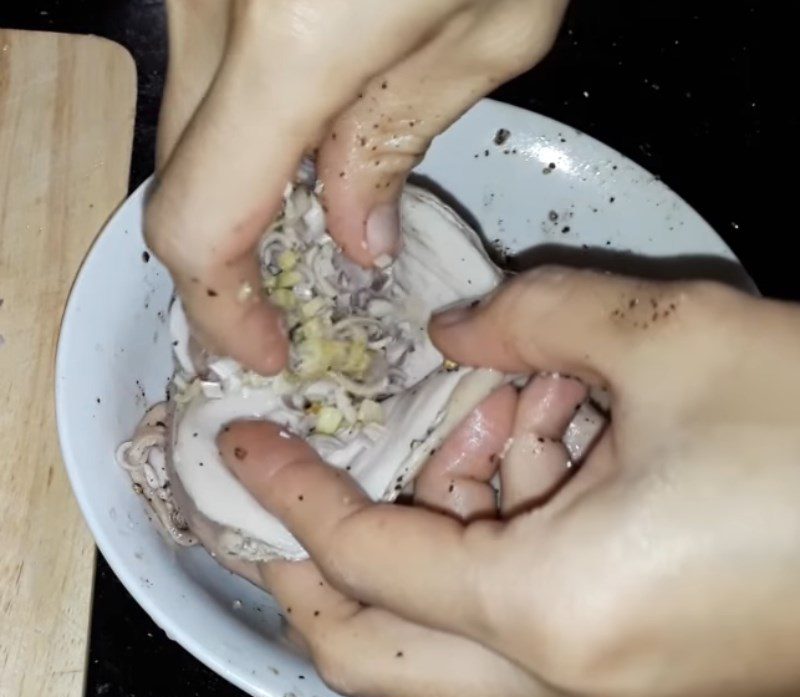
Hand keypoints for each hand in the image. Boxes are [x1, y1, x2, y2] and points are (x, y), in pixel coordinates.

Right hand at [144, 0, 568, 372]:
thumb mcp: (494, 24)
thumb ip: (399, 140)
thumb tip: (352, 230)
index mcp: (289, 43)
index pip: (197, 224)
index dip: (221, 308)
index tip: (265, 346)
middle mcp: (210, 2)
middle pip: (185, 178)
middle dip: (238, 255)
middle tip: (295, 296)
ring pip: (193, 124)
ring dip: (246, 188)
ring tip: (324, 215)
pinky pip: (210, 71)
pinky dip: (251, 127)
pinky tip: (314, 134)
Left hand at [218, 268, 799, 696]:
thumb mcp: (670, 338)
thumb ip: (533, 320)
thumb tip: (457, 333)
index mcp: (556, 609)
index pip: (362, 560)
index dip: (288, 498)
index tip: (243, 452)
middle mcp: (571, 690)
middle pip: (371, 655)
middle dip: (312, 567)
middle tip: (292, 485)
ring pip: (445, 652)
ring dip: (433, 547)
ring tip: (505, 436)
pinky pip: (519, 641)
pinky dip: (498, 564)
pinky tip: (559, 472)